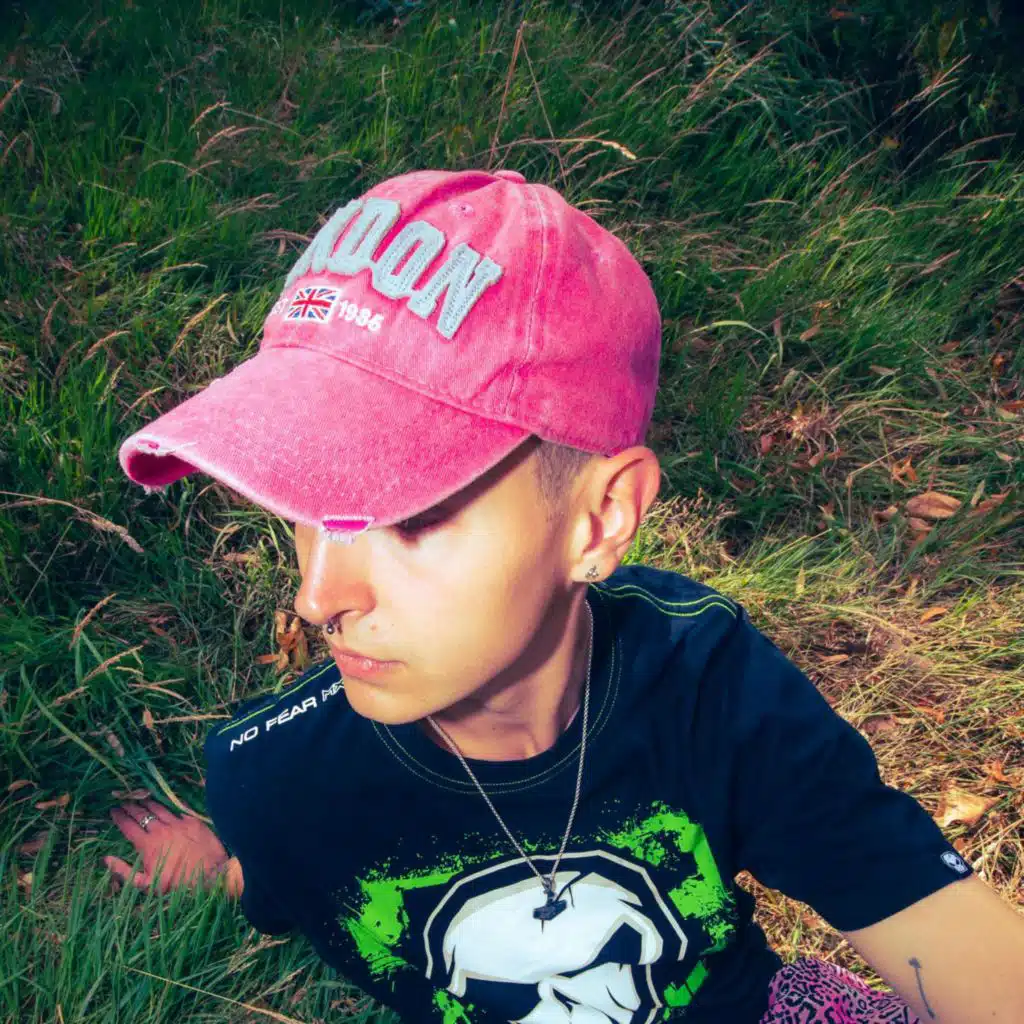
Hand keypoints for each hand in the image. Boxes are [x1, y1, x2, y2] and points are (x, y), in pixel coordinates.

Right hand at [104, 798, 229, 893]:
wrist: (209, 874)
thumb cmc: (175, 883)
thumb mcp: (145, 884)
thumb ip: (123, 871)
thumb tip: (106, 860)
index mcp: (147, 844)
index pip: (129, 826)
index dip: (119, 817)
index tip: (113, 811)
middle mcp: (161, 830)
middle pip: (142, 814)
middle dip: (131, 807)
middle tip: (125, 802)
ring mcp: (178, 823)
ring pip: (159, 809)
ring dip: (148, 803)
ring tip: (142, 799)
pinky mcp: (192, 821)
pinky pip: (177, 809)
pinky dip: (168, 806)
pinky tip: (166, 803)